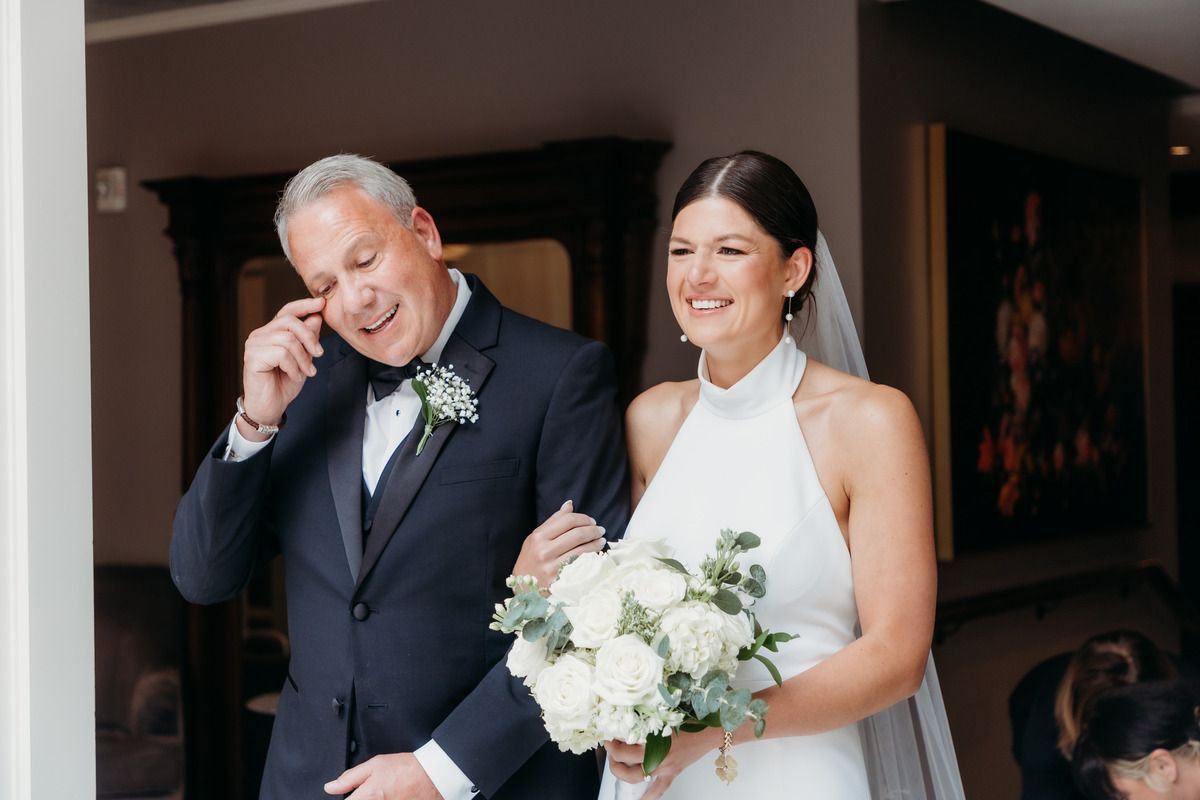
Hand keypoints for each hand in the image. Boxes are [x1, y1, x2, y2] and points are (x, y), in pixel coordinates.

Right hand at [240, 296, 324, 440]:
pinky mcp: (252, 358)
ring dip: (303, 358)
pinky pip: (281, 354)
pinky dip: (293, 367)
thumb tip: (316, 317)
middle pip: (290, 322)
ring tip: (305, 372)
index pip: (287, 311)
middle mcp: (260, 335)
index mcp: (271, 332)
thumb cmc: (284, 383)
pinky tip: (294, 376)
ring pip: (288, 339)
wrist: (271, 407)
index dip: (304, 305)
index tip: (322, 303)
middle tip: (319, 355)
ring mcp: (254, 345)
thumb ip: (308, 339)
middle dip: (309, 338)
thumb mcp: (303, 358)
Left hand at [324, 753, 441, 798]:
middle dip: (360, 799)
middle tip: (371, 792)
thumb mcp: (375, 764)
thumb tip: (330, 787)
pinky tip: (389, 796)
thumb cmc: (406, 769)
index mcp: (367, 797)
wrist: (433, 777)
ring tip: (382, 794)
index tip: (353, 794)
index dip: (346, 799)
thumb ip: (350, 777)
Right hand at [512, 500, 605, 588]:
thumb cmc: (531, 560)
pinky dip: (592, 557)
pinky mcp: (559, 580)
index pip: (567, 520)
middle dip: (593, 530)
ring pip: (582, 549)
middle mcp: (544, 551)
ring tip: (601, 540)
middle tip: (600, 530)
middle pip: (577, 534)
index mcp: (538, 537)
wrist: (523, 589)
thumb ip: (553, 521)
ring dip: (596, 543)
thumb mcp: (536, 539)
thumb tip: (569, 504)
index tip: (592, 521)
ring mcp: (552, 566)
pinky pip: (581, 565)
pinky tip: (596, 554)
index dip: (583, 518)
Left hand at [605, 728, 720, 799]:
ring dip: (623, 773)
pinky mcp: (672, 773)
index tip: (608, 738)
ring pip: (637, 778)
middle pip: (626, 766)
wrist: (710, 731)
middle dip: (614, 760)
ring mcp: (665, 768)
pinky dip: (648, 797)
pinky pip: (658, 789)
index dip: (612, 745)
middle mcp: (658, 758)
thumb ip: (647, 721)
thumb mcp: (665, 717)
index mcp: (654, 742)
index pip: (624, 750)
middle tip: (610, 750)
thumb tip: (628, 720)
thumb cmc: (691, 720)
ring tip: (617, 766)